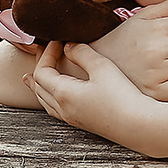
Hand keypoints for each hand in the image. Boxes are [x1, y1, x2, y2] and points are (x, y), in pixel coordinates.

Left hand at [26, 41, 152, 145]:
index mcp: (63, 93)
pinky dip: (47, 99)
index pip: (42, 71)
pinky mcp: (81, 123)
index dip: (46, 54)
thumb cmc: (122, 96)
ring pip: (44, 101)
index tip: (57, 41)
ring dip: (37, 86)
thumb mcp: (102, 68)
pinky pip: (54, 110)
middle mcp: (62, 108)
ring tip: (30, 79)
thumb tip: (68, 46)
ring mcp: (71, 118)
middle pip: (39, 87)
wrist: (138, 126)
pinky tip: (53, 98)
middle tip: (42, 52)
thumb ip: (82, 54)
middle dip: (38, 67)